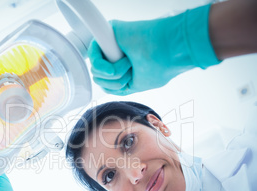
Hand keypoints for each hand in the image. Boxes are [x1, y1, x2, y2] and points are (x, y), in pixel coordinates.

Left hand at [88, 4, 219, 94]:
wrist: (170, 50)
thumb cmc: (161, 66)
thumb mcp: (134, 85)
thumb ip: (115, 85)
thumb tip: (100, 82)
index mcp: (122, 65)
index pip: (105, 82)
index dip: (114, 86)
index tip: (130, 80)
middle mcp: (115, 54)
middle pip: (98, 78)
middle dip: (115, 81)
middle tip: (131, 71)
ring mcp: (111, 43)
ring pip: (95, 69)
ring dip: (115, 73)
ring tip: (130, 63)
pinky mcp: (109, 31)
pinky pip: (92, 53)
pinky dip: (104, 65)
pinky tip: (121, 61)